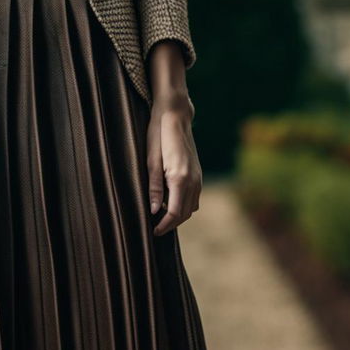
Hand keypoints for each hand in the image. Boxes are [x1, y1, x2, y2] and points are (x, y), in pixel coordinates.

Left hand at [146, 87, 200, 237]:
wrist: (176, 117)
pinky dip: (185, 205)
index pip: (174, 213)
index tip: (153, 232)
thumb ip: (154, 187)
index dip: (164, 226)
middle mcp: (193, 180)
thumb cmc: (158, 136)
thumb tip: (154, 211)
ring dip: (179, 216)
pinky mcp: (198, 173)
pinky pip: (195, 197)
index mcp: (180, 178)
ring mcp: (198, 177)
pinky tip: (171, 202)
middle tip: (156, 229)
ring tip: (162, 218)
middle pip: (185, 213)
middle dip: (171, 224)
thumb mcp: (151, 161)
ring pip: (192, 207)